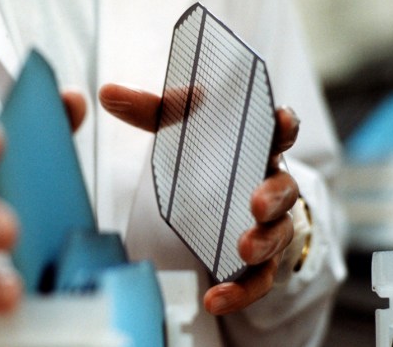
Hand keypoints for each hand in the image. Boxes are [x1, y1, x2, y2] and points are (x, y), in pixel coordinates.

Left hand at [99, 83, 299, 314]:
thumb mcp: (183, 130)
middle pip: (284, 188)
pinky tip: (215, 299)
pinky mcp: (259, 260)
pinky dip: (240, 291)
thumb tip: (108, 94)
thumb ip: (152, 111)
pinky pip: (258, 278)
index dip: (283, 125)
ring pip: (278, 235)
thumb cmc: (212, 157)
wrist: (231, 196)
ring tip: (244, 250)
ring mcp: (269, 224)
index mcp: (256, 148)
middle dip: (274, 194)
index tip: (278, 120)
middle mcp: (270, 184)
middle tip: (256, 203)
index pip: (278, 131)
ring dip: (264, 243)